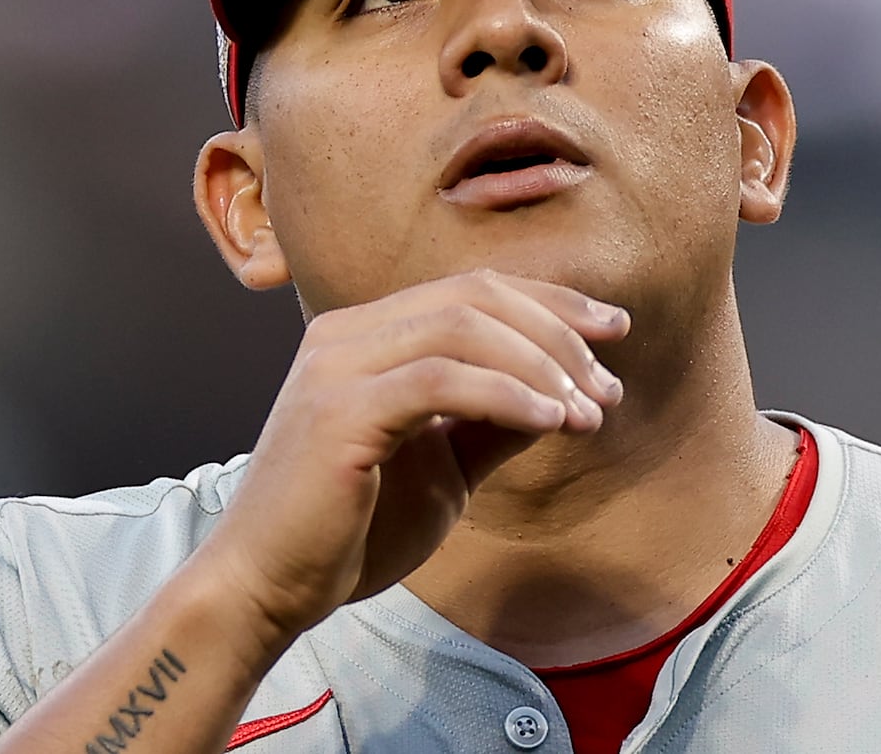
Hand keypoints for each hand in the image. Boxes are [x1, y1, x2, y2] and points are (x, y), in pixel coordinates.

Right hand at [191, 269, 629, 658]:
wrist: (266, 589)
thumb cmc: (351, 532)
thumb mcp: (445, 469)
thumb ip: (494, 424)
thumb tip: (568, 394)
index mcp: (367, 335)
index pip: (473, 289)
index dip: (551, 302)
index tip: (615, 331)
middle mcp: (347, 333)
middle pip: (475, 296)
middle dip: (558, 333)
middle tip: (609, 386)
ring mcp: (337, 366)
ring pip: (463, 327)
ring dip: (541, 366)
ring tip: (588, 413)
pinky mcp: (338, 411)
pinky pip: (441, 380)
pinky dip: (507, 394)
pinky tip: (550, 423)